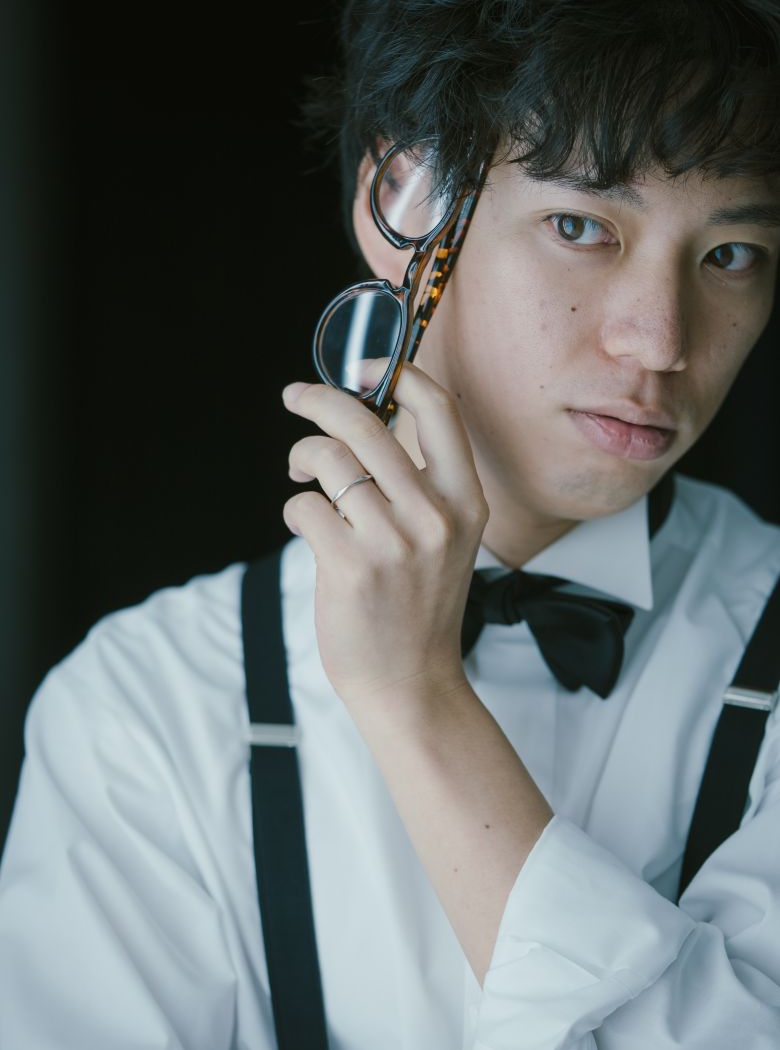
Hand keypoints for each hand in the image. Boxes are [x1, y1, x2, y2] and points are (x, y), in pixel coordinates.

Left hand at [282, 366, 488, 709]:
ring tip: (301, 474)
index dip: (397, 372)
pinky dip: (295, 508)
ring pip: (327, 459)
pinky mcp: (351, 567)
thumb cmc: (418, 606)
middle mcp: (436, 515)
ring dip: (302, 457)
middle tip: (296, 397)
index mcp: (466, 500)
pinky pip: (304, 506)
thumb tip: (359, 422)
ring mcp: (395, 541)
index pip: (438, 409)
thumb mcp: (443, 538)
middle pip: (365, 423)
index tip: (363, 366)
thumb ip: (416, 484)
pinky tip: (306, 526)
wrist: (411, 683)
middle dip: (319, 400)